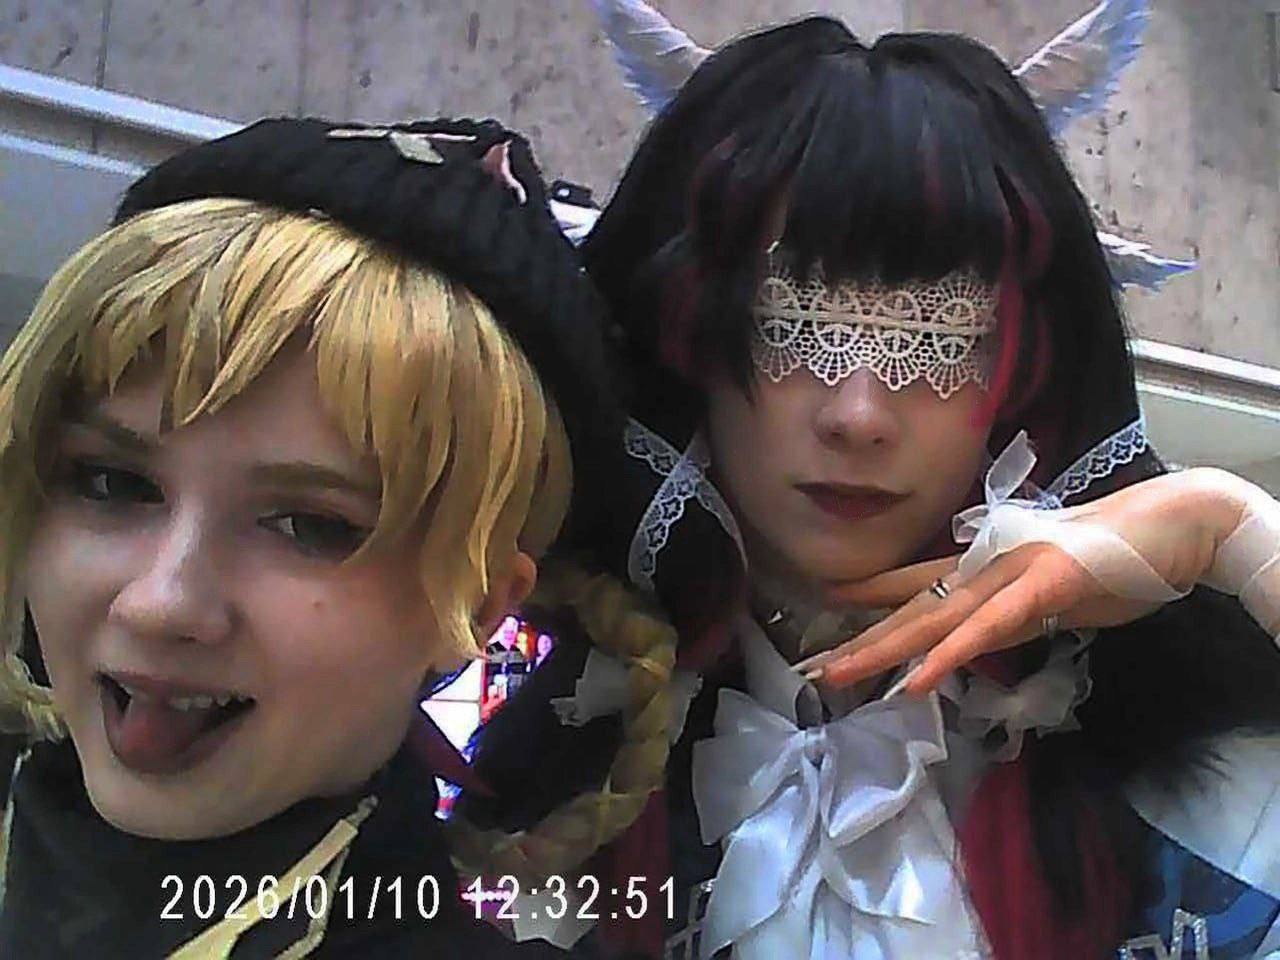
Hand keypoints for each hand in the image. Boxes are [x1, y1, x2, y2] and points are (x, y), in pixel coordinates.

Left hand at [800, 468, 1247, 694]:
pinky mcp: (1043, 588)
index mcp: (985, 565)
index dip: (868, 593)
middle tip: (811, 670)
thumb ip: (1005, 613)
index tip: (824, 607)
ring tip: (840, 676)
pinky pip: (989, 630)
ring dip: (884, 650)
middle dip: (860, 641)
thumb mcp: (1044, 594)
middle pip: (910, 609)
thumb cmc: (1110, 558)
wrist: (1169, 525)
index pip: (913, 581)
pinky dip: (952, 655)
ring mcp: (1011, 575)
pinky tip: (919, 679)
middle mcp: (985, 566)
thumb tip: (974, 639)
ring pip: (935, 619)